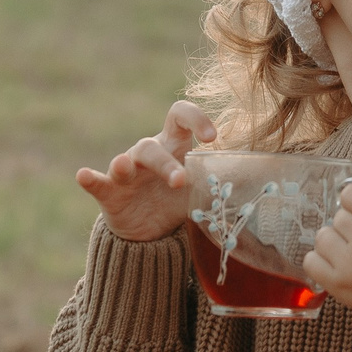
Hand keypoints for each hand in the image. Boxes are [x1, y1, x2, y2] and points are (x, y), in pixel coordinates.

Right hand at [76, 100, 217, 242]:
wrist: (147, 234)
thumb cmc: (177, 200)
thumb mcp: (201, 187)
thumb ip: (226, 176)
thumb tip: (267, 172)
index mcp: (175, 146)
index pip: (181, 117)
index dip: (195, 119)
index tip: (212, 137)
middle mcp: (149, 154)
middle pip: (155, 145)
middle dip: (167, 162)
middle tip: (180, 181)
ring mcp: (127, 173)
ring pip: (127, 161)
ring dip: (127, 164)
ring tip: (125, 169)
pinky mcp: (109, 193)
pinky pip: (97, 182)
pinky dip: (90, 178)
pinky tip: (84, 175)